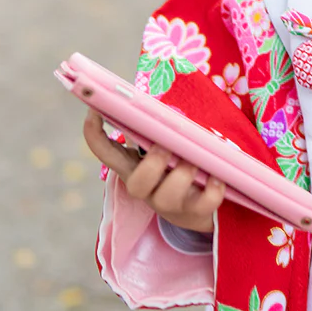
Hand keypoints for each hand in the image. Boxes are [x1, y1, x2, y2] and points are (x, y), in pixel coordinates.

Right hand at [83, 109, 224, 233]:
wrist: (198, 211)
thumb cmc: (177, 166)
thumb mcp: (162, 148)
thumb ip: (156, 129)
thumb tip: (160, 97)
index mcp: (133, 167)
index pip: (104, 151)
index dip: (93, 132)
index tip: (94, 110)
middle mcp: (147, 188)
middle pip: (135, 184)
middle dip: (153, 163)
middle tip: (167, 146)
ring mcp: (170, 203)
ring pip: (167, 196)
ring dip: (183, 175)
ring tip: (196, 161)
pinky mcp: (194, 213)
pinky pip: (202, 204)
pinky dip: (212, 191)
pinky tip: (218, 178)